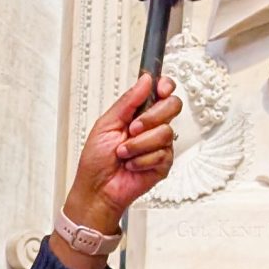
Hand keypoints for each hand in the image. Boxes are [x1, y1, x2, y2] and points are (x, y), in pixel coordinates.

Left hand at [61, 72, 178, 242]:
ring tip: (124, 153)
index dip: (166, 86)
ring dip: (138, 145)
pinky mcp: (163, 163)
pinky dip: (141, 160)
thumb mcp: (106, 124)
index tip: (161, 88)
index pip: (162, 92)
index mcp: (139, 114)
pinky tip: (131, 165)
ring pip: (165, 132)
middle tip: (132, 129)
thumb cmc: (96, 160)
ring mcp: (159, 145)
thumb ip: (127, 101)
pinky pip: (161, 154)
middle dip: (150, 117)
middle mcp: (151, 127)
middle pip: (172, 106)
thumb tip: (146, 80)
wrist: (97, 189)